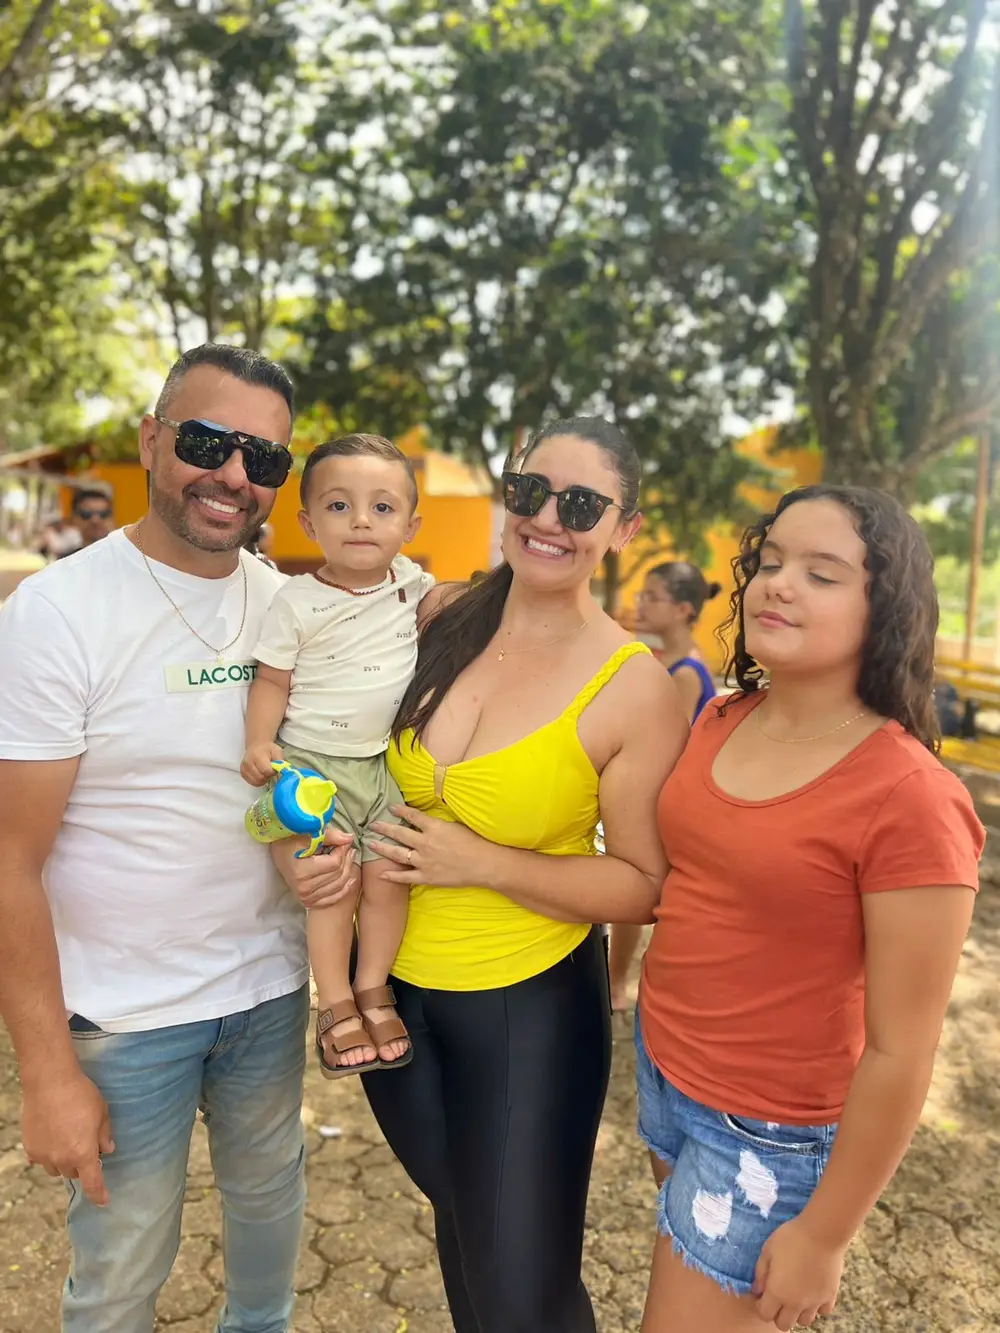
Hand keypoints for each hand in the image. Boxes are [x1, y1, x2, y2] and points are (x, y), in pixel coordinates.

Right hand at [22, 1069, 113, 1206]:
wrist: (49, 1082)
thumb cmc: (81, 1094)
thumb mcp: (102, 1112)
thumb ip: (104, 1135)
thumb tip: (106, 1150)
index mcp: (83, 1154)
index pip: (92, 1183)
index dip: (99, 1194)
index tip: (104, 1201)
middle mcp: (62, 1160)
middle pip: (74, 1173)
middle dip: (81, 1164)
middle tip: (84, 1145)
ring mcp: (43, 1156)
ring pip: (56, 1168)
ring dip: (63, 1160)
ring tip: (66, 1139)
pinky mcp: (29, 1147)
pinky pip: (40, 1159)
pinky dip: (48, 1152)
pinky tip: (51, 1137)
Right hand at [241, 741, 282, 786]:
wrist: (256, 746)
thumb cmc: (268, 749)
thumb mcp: (277, 751)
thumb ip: (280, 761)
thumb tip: (282, 770)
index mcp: (257, 756)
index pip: (266, 771)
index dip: (272, 772)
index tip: (274, 768)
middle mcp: (248, 763)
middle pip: (261, 778)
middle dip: (268, 776)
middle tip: (270, 770)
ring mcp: (244, 769)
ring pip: (257, 782)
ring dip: (264, 779)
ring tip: (265, 772)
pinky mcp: (242, 773)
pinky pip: (253, 783)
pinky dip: (258, 781)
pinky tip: (261, 775)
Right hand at [271, 824, 357, 908]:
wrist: (279, 852)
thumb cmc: (291, 839)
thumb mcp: (308, 833)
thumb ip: (330, 835)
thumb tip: (349, 839)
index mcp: (301, 871)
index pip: (334, 863)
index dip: (342, 851)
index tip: (344, 842)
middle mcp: (303, 888)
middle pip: (338, 875)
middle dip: (347, 860)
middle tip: (349, 848)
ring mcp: (306, 897)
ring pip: (339, 886)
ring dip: (348, 871)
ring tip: (349, 858)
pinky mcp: (309, 902)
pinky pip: (333, 899)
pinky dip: (344, 890)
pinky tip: (351, 880)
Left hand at [370, 805, 492, 887]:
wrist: (485, 864)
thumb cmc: (476, 842)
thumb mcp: (457, 825)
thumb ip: (439, 823)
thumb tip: (428, 817)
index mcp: (434, 827)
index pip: (412, 816)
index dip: (400, 811)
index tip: (390, 808)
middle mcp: (425, 843)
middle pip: (399, 834)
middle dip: (383, 828)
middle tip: (372, 825)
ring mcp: (424, 861)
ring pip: (398, 854)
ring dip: (382, 848)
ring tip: (370, 844)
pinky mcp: (427, 877)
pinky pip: (405, 877)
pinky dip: (392, 876)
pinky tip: (381, 873)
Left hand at [752, 1216, 844, 1328]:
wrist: (821, 1233)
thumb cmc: (790, 1238)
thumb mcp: (767, 1250)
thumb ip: (760, 1273)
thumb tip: (757, 1290)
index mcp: (777, 1292)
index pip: (765, 1315)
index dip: (761, 1306)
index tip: (763, 1294)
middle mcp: (796, 1303)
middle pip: (784, 1325)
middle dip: (778, 1314)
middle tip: (779, 1296)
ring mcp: (815, 1302)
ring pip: (804, 1321)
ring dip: (798, 1312)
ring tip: (796, 1294)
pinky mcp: (830, 1296)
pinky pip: (823, 1312)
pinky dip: (817, 1306)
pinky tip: (813, 1291)